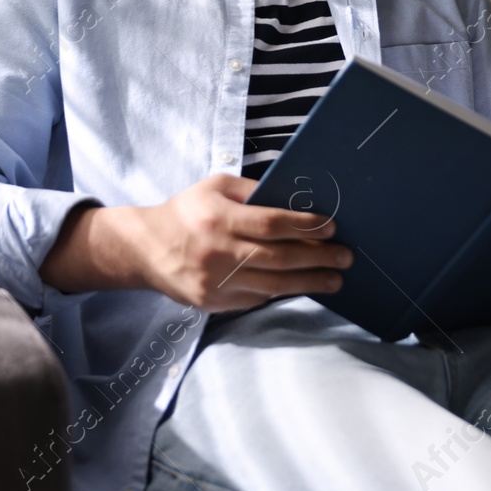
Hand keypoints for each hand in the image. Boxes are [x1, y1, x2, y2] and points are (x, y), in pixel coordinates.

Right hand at [133, 174, 351, 311]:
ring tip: (335, 280)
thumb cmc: (185, 212)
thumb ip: (252, 191)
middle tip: (345, 257)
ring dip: (309, 282)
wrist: (145, 249)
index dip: (306, 227)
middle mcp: (218, 252)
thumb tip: (293, 201)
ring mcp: (216, 282)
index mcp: (219, 218)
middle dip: (318, 257)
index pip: (272, 224)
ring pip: (273, 285)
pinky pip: (257, 299)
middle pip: (279, 257)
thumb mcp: (214, 187)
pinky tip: (301, 286)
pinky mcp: (214, 303)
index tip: (331, 228)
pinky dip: (282, 292)